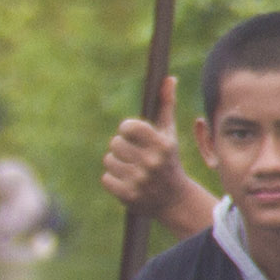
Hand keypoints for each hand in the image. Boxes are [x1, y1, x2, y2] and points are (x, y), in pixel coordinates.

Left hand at [99, 78, 204, 233]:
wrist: (174, 200)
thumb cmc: (168, 160)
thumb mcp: (169, 134)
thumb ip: (166, 106)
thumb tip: (169, 79)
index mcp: (162, 145)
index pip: (128, 126)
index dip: (128, 130)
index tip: (135, 136)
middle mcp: (151, 162)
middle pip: (115, 143)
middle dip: (122, 148)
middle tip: (135, 156)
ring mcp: (139, 180)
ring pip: (109, 160)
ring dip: (117, 163)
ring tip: (132, 169)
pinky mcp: (128, 195)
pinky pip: (106, 178)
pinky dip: (113, 180)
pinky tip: (128, 182)